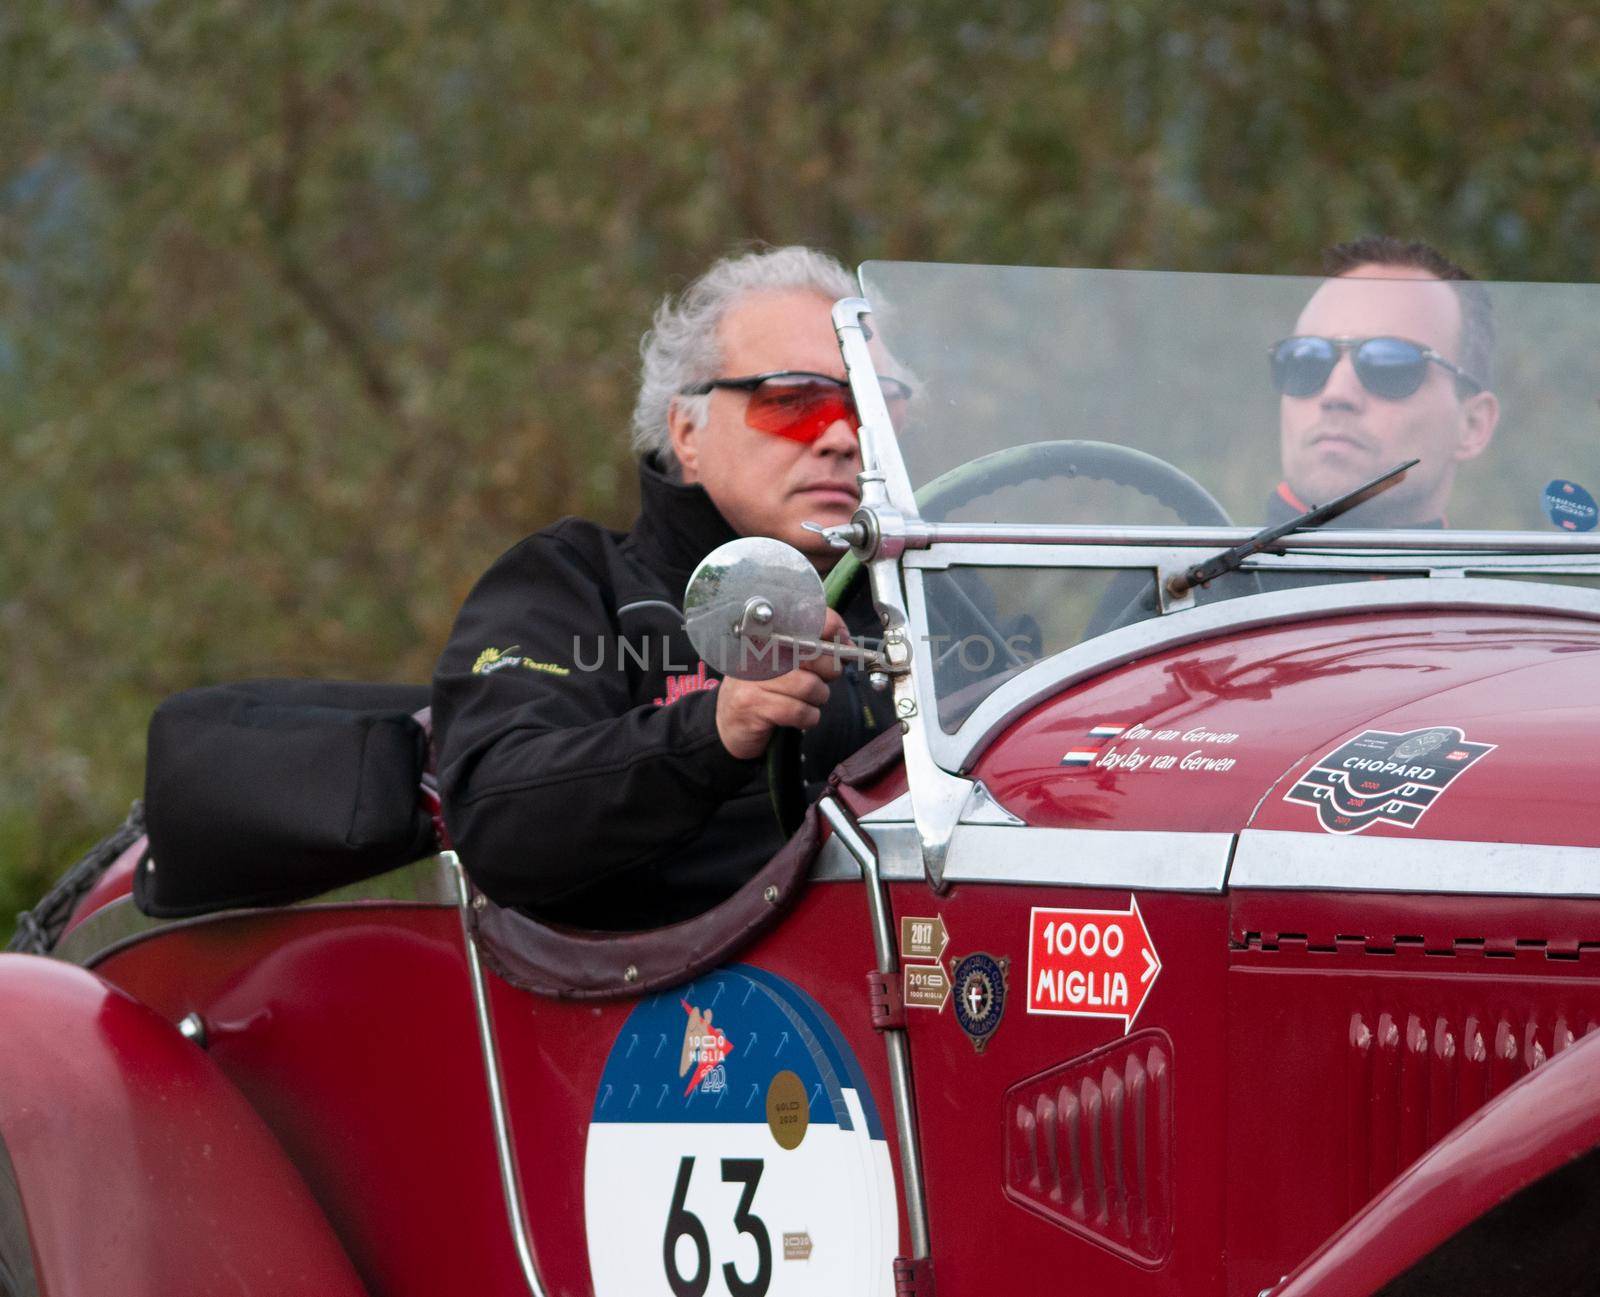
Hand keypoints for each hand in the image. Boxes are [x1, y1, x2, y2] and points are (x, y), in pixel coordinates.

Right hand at [714, 610, 849, 759]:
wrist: (728, 725)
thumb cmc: (763, 691)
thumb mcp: (785, 664)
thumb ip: (814, 650)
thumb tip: (847, 643)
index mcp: (768, 634)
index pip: (807, 617)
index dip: (832, 627)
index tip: (844, 642)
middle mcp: (758, 650)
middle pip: (816, 653)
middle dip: (829, 671)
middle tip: (819, 679)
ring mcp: (754, 678)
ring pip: (811, 686)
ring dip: (817, 699)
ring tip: (803, 700)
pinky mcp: (754, 705)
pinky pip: (800, 711)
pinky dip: (808, 717)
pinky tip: (798, 716)